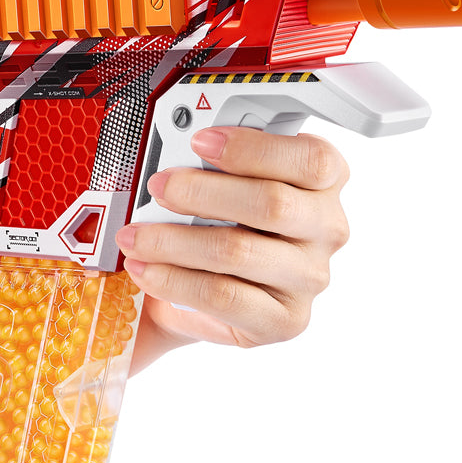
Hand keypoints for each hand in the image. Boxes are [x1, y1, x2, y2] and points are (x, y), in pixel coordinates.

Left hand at [115, 127, 349, 359]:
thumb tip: (173, 154)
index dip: (253, 148)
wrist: (196, 293)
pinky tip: (146, 270)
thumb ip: (210, 163)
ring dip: (174, 240)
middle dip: (201, 191)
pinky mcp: (284, 320)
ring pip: (238, 250)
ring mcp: (309, 277)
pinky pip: (224, 297)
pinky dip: (175, 280)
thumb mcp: (217, 183)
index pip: (310, 159)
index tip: (200, 142)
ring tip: (135, 236)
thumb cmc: (213, 225)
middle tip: (158, 186)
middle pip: (272, 203)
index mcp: (323, 182)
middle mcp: (326, 228)